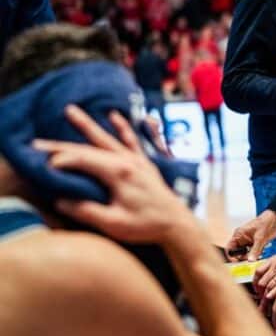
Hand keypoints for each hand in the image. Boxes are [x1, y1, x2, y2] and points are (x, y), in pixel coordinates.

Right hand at [37, 105, 189, 244]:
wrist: (176, 223)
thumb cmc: (145, 225)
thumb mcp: (113, 224)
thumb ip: (87, 211)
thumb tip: (60, 201)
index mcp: (119, 173)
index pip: (84, 160)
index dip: (62, 159)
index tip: (42, 162)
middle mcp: (127, 160)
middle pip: (90, 146)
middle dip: (62, 143)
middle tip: (38, 141)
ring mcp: (136, 159)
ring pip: (106, 138)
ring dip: (87, 125)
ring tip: (70, 110)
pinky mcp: (143, 162)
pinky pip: (131, 139)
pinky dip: (122, 126)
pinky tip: (114, 115)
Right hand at [226, 209, 275, 261]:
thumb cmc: (267, 222)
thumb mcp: (261, 238)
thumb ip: (255, 250)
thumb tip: (250, 261)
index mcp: (239, 234)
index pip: (229, 248)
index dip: (231, 257)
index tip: (237, 262)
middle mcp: (241, 238)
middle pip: (237, 253)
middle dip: (244, 257)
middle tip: (252, 258)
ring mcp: (248, 241)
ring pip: (245, 254)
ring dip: (252, 256)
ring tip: (260, 253)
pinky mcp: (254, 243)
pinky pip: (252, 252)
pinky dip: (257, 254)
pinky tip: (263, 250)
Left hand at [253, 244, 275, 305]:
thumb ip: (271, 265)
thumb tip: (263, 274)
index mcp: (272, 260)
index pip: (258, 272)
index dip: (255, 283)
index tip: (256, 290)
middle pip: (262, 282)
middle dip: (260, 294)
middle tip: (261, 300)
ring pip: (269, 287)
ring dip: (265, 297)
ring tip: (266, 304)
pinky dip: (273, 295)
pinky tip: (272, 299)